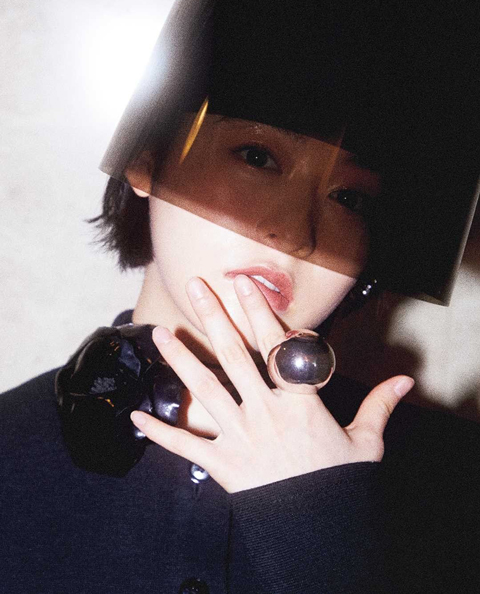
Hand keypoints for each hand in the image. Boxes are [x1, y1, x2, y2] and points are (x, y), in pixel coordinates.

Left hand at [131, 275, 413, 492]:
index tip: (244, 285)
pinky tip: (136, 416)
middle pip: (235, 356)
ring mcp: (240, 437)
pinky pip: (187, 446)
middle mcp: (265, 412)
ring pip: (205, 390)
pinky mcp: (222, 464)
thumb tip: (404, 381)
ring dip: (181, 360)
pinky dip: (160, 432)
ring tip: (160, 333)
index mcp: (299, 403)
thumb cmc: (339, 482)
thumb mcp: (365, 443)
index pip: (278, 348)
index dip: (261, 313)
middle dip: (215, 317)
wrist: (317, 527)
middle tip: (196, 287)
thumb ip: (379, 406)